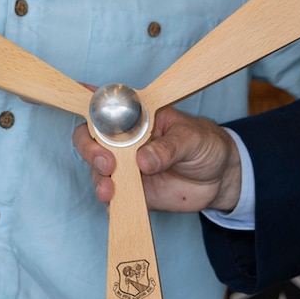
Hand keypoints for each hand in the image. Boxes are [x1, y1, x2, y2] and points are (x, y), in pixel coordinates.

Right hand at [71, 106, 242, 213]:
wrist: (220, 179)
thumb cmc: (206, 145)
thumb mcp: (192, 139)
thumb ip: (168, 148)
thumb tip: (143, 160)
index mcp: (138, 117)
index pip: (108, 106)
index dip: (90, 102)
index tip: (78, 97)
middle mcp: (125, 140)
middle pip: (90, 139)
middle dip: (90, 150)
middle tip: (107, 163)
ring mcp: (126, 165)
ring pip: (97, 170)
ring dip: (98, 179)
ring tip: (110, 189)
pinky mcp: (131, 190)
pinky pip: (112, 196)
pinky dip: (108, 200)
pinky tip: (113, 201)